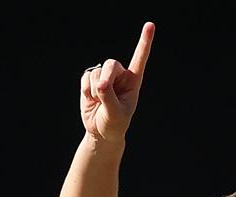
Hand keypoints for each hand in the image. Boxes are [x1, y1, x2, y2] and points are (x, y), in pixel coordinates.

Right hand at [80, 21, 154, 141]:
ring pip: (97, 73)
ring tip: (100, 102)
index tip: (150, 25)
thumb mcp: (116, 114)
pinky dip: (87, 90)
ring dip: (95, 90)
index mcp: (133, 81)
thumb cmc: (114, 123)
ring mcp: (105, 76)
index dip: (144, 42)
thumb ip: (109, 98)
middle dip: (105, 77)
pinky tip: (92, 99)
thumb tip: (100, 83)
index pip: (140, 59)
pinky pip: (86, 78)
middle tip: (103, 91)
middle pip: (111, 64)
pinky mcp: (91, 80)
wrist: (101, 131)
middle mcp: (120, 75)